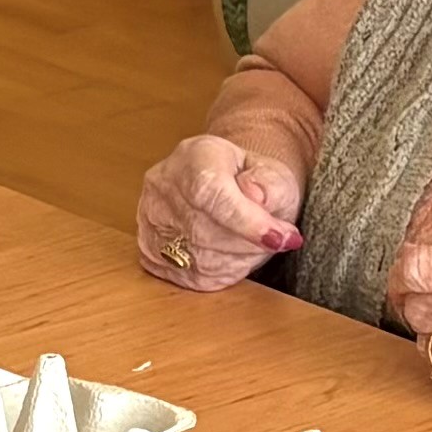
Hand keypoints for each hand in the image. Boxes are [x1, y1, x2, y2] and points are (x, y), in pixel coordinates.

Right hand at [136, 133, 305, 292]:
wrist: (227, 185)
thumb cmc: (253, 180)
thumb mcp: (274, 174)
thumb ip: (272, 185)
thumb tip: (258, 197)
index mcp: (194, 155)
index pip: (211, 193)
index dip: (247, 222)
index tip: (280, 238)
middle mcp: (164, 185)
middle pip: (207, 231)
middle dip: (251, 244)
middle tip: (277, 238)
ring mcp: (151, 220)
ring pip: (201, 259)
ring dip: (239, 260)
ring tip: (253, 243)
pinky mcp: (150, 251)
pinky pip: (193, 276)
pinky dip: (223, 272)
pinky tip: (233, 255)